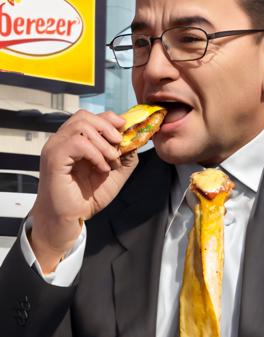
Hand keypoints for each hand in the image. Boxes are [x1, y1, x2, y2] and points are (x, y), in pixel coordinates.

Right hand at [30, 109, 132, 271]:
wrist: (69, 220)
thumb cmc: (85, 199)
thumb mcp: (114, 175)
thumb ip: (125, 158)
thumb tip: (136, 140)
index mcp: (74, 141)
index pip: (91, 117)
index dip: (110, 120)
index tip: (125, 133)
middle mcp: (62, 140)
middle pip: (85, 116)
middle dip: (108, 128)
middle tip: (119, 147)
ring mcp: (56, 147)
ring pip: (81, 125)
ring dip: (103, 143)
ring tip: (111, 161)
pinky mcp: (54, 158)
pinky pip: (77, 143)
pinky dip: (95, 153)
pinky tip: (101, 168)